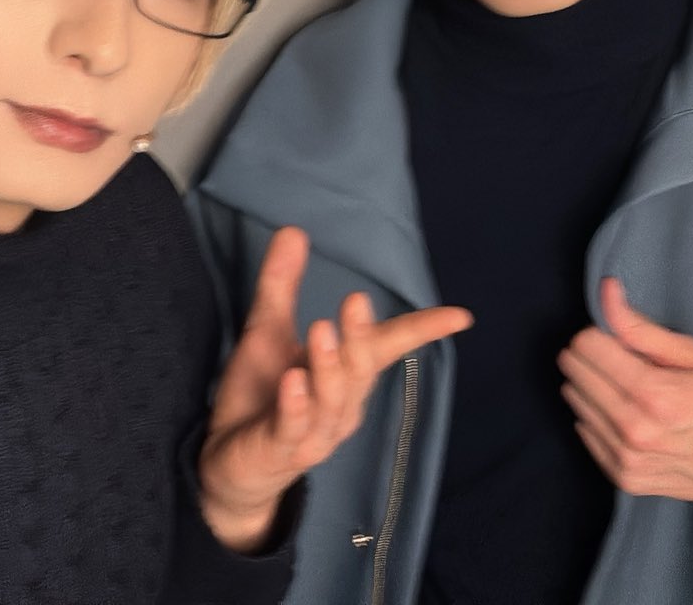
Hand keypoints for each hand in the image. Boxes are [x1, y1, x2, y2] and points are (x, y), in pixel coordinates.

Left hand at [198, 227, 472, 550]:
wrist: (232, 462)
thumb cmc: (260, 395)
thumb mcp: (267, 332)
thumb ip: (282, 285)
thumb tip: (294, 230)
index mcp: (346, 374)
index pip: (390, 348)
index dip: (423, 331)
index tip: (460, 316)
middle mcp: (342, 404)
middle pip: (362, 370)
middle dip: (362, 337)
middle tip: (355, 299)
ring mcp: (315, 432)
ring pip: (333, 400)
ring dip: (330, 366)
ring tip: (322, 329)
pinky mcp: (281, 450)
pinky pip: (294, 428)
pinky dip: (296, 406)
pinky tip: (292, 381)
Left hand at [558, 278, 692, 510]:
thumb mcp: (692, 354)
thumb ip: (640, 326)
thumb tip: (606, 290)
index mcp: (656, 395)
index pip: (586, 346)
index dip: (600, 335)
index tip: (620, 341)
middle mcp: (636, 431)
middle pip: (574, 373)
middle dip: (593, 359)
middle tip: (626, 364)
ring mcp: (628, 459)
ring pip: (574, 401)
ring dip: (594, 388)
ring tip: (632, 392)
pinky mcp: (624, 478)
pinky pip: (584, 431)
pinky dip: (598, 417)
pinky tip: (629, 415)